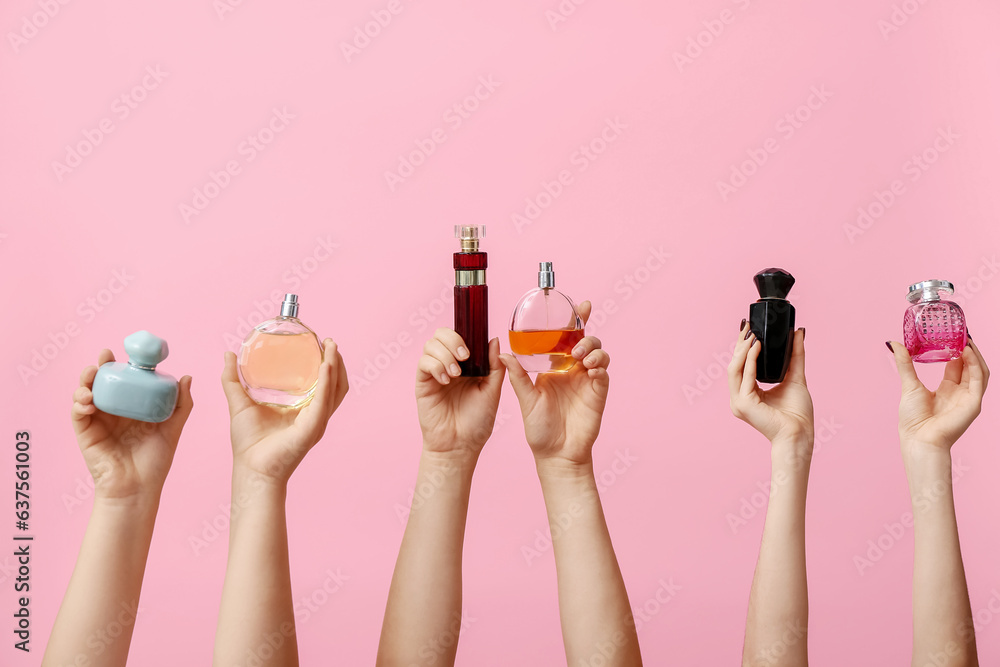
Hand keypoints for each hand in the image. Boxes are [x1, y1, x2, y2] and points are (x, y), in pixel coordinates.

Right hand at [71, 349, 193, 502]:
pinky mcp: (85, 433)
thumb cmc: (155, 461)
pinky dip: (79, 403)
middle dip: (99, 367)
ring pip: (85, 394)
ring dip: (85, 382)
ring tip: (91, 377)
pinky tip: (88, 400)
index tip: (123, 351)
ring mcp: (97, 422)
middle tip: (104, 357)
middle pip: (102, 383)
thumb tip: (187, 376)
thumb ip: (181, 404)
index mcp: (132, 408)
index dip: (121, 365)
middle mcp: (113, 411)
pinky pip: (78, 414)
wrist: (138, 488)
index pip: (125, 381)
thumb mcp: (172, 429)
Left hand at [222, 339, 347, 483]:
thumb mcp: (239, 403)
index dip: (325, 362)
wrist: (250, 468)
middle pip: (336, 384)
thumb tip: (229, 354)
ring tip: (331, 348)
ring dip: (336, 366)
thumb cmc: (248, 443)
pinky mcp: (313, 428)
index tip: (319, 342)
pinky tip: (325, 365)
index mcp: (304, 409)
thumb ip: (232, 379)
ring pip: (336, 389)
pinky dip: (327, 381)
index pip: (323, 382)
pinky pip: (324, 401)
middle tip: (328, 341)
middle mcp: (315, 415)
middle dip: (336, 360)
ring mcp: (317, 422)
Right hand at [415, 330, 504, 458]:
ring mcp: (434, 373)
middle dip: (453, 340)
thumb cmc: (477, 422)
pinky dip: (435, 366)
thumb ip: (495, 366)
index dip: (466, 334)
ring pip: (430, 345)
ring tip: (455, 374)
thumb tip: (494, 340)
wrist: (461, 445)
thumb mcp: (492, 391)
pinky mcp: (423, 383)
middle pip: (441, 334)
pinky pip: (423, 362)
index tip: (475, 348)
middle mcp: (449, 364)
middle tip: (465, 357)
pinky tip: (445, 380)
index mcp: (467, 365)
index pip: (460, 336)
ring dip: (444, 354)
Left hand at [498, 301, 609, 466]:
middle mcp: (573, 370)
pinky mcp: (598, 393)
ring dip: (592, 349)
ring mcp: (587, 380)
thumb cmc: (539, 429)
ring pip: (598, 353)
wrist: (555, 455)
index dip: (576, 320)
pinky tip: (590, 369)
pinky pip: (603, 372)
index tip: (581, 305)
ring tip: (579, 358)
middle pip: (586, 341)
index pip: (566, 338)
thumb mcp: (526, 399)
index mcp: (555, 367)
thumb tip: (503, 353)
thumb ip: (518, 376)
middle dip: (585, 334)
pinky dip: (599, 365)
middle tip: (575, 345)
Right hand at [728, 323, 812, 446]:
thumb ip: (795, 355)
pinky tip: (757, 346)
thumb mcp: (795, 377)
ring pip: (735, 369)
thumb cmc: (797, 414)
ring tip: (753, 335)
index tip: (748, 329)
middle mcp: (739, 398)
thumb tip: (798, 332)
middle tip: (747, 325)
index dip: (742, 347)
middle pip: (734, 365)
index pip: (740, 366)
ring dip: (743, 350)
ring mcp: (738, 401)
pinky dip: (750, 359)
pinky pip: (745, 376)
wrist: (800, 434)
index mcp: (747, 394)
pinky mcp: (743, 404)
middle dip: (740, 344)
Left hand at [887, 339, 988, 450]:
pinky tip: (967, 351)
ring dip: (975, 354)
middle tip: (961, 332)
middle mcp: (960, 393)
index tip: (952, 334)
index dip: (956, 350)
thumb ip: (905, 363)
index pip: (957, 365)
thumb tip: (894, 343)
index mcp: (947, 390)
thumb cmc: (913, 419)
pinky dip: (976, 364)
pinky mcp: (973, 403)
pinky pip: (980, 380)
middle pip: (970, 366)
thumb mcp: (909, 384)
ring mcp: (968, 398)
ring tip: (966, 338)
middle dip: (968, 349)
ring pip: (980, 371)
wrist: (918, 439)